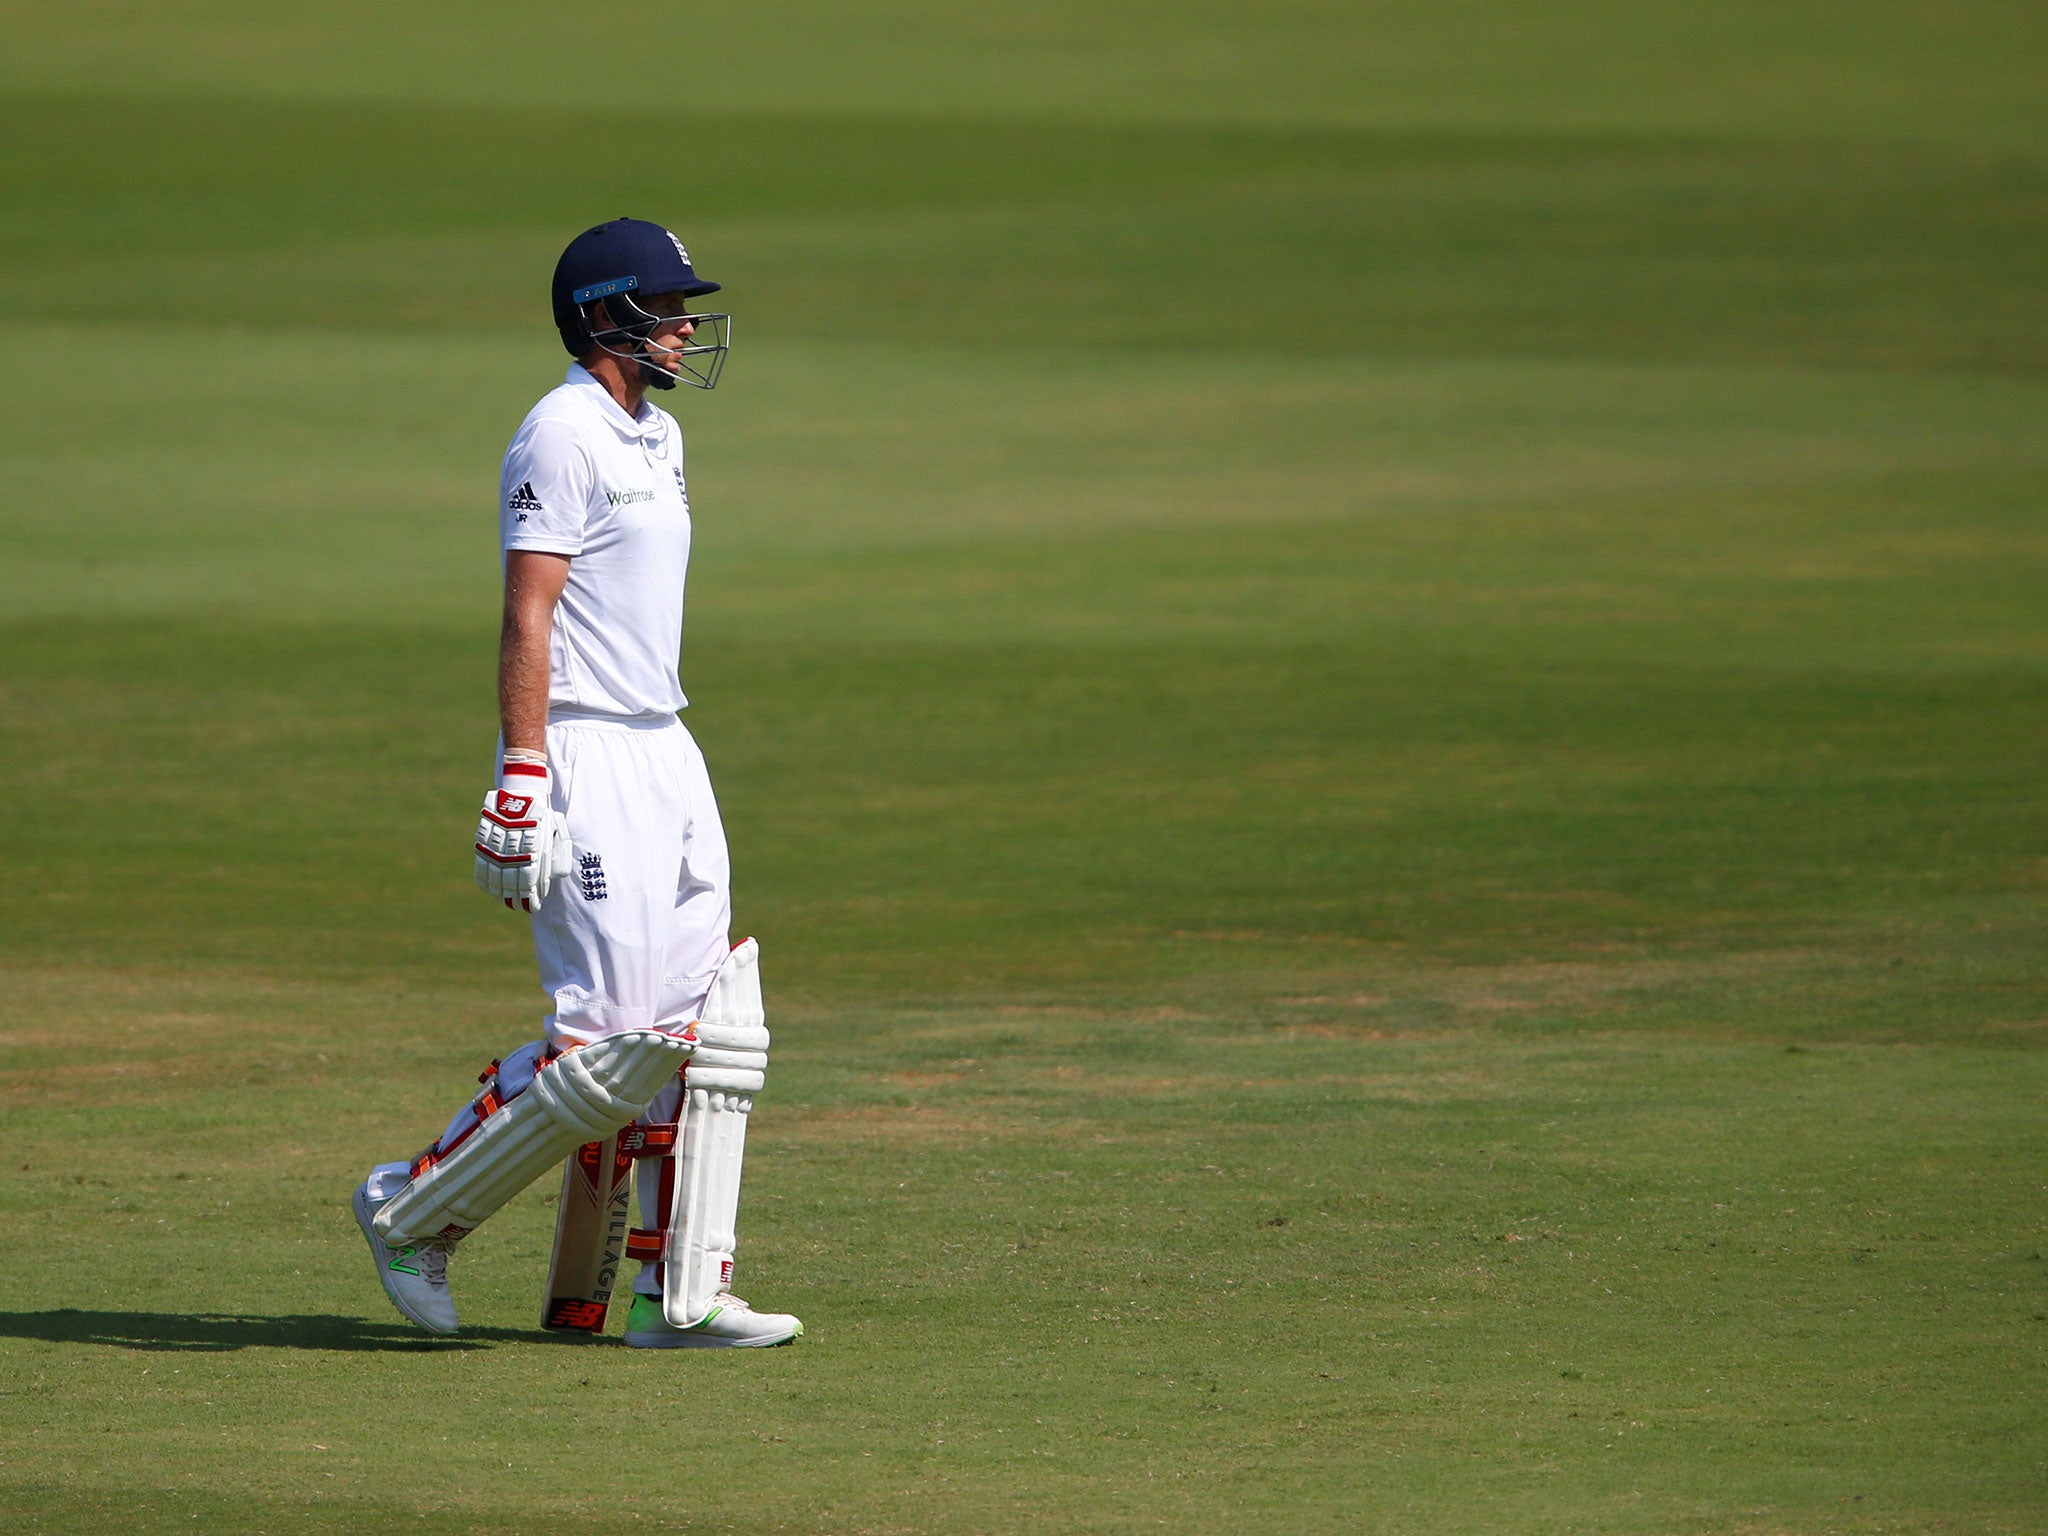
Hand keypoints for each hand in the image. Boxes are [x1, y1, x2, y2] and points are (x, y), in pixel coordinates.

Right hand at [474, 755, 571, 910]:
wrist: (522, 791)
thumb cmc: (543, 815)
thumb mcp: (557, 833)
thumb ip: (557, 856)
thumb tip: (553, 878)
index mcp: (533, 849)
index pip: (528, 882)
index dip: (529, 898)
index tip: (531, 907)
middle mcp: (513, 850)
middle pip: (510, 883)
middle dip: (515, 898)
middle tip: (518, 906)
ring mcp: (496, 846)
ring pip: (494, 877)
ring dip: (499, 892)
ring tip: (504, 899)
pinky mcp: (483, 840)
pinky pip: (480, 865)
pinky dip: (484, 880)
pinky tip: (489, 888)